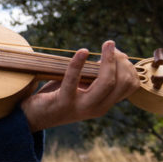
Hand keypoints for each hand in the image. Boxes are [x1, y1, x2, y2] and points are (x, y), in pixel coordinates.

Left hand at [20, 40, 139, 131]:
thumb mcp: (82, 86)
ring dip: (108, 60)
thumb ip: (96, 75)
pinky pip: (73, 81)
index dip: (129, 66)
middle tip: (110, 46)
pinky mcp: (63, 103)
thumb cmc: (58, 96)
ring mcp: (81, 107)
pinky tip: (82, 51)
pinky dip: (78, 64)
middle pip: (122, 82)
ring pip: (106, 82)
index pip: (130, 86)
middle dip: (121, 61)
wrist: (32, 117)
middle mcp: (97, 108)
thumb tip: (112, 55)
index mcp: (104, 104)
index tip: (118, 53)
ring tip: (106, 44)